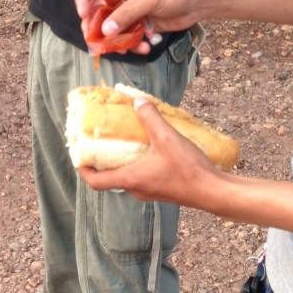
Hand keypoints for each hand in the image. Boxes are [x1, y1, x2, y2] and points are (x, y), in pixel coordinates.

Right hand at [75, 0, 200, 36]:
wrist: (200, 1)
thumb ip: (126, 15)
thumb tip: (105, 31)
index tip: (83, 15)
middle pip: (97, 8)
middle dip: (95, 26)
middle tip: (94, 40)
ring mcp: (130, 8)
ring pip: (111, 25)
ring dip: (114, 39)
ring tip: (121, 50)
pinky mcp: (140, 21)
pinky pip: (127, 34)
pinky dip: (132, 43)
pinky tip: (144, 47)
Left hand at [80, 102, 218, 206]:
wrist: (214, 192)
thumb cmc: (187, 169)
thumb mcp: (166, 138)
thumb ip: (150, 117)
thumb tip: (137, 100)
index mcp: (130, 179)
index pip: (96, 182)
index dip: (83, 170)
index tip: (78, 157)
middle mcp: (137, 189)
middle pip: (110, 178)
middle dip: (103, 161)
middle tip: (101, 142)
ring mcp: (150, 191)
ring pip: (128, 177)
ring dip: (122, 161)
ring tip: (125, 141)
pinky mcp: (163, 190)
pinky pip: (143, 177)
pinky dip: (139, 163)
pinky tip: (150, 148)